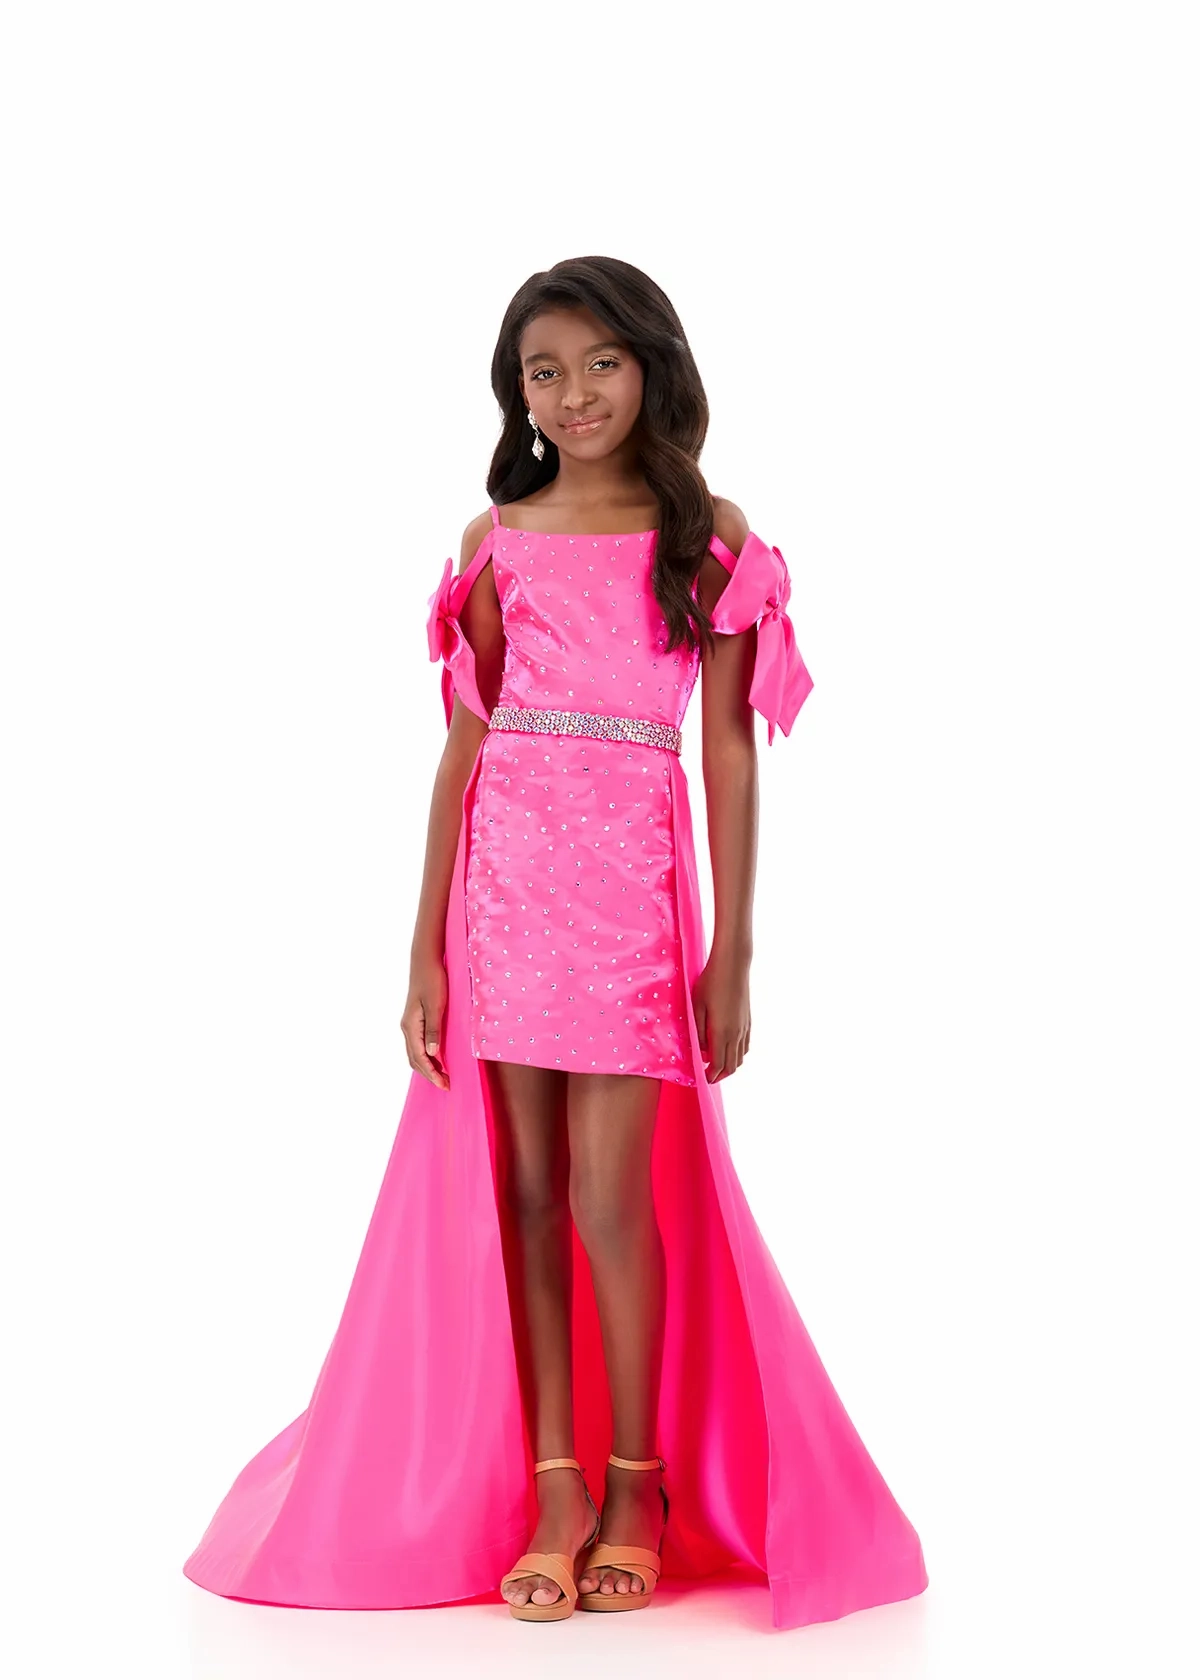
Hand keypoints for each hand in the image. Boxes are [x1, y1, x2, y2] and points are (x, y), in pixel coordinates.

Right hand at [401, 955, 449, 1088]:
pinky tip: (437, 1058)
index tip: (445, 1084)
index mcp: (410, 1026)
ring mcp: (410, 1024)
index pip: (420, 1058)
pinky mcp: (415, 1019)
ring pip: (415, 1053)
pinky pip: (419, 1044)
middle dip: (429, 1074)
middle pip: (415, 1059)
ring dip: (428, 1067)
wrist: (425, 961)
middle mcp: (407, 1028)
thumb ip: (433, 1030)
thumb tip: (433, 1054)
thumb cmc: (432, 980)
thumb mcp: (436, 1005)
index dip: (432, 1073)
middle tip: (446, 1085)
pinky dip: (427, 1056)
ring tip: (443, 1075)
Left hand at [691, 951, 750, 1081]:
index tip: (701, 1080)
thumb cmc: (710, 983)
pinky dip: (737, 1055)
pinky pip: (745, 1047)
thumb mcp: (696, 1007)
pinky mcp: (748, 1022)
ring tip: (715, 1065)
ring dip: (729, 1066)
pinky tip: (728, 1049)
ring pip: (740, 1058)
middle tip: (707, 1076)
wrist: (733, 965)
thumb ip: (698, 1032)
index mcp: (722, 1032)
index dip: (709, 1076)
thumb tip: (700, 1052)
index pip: (717, 1064)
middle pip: (731, 1066)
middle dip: (719, 1075)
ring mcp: (745, 1028)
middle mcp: (736, 1034)